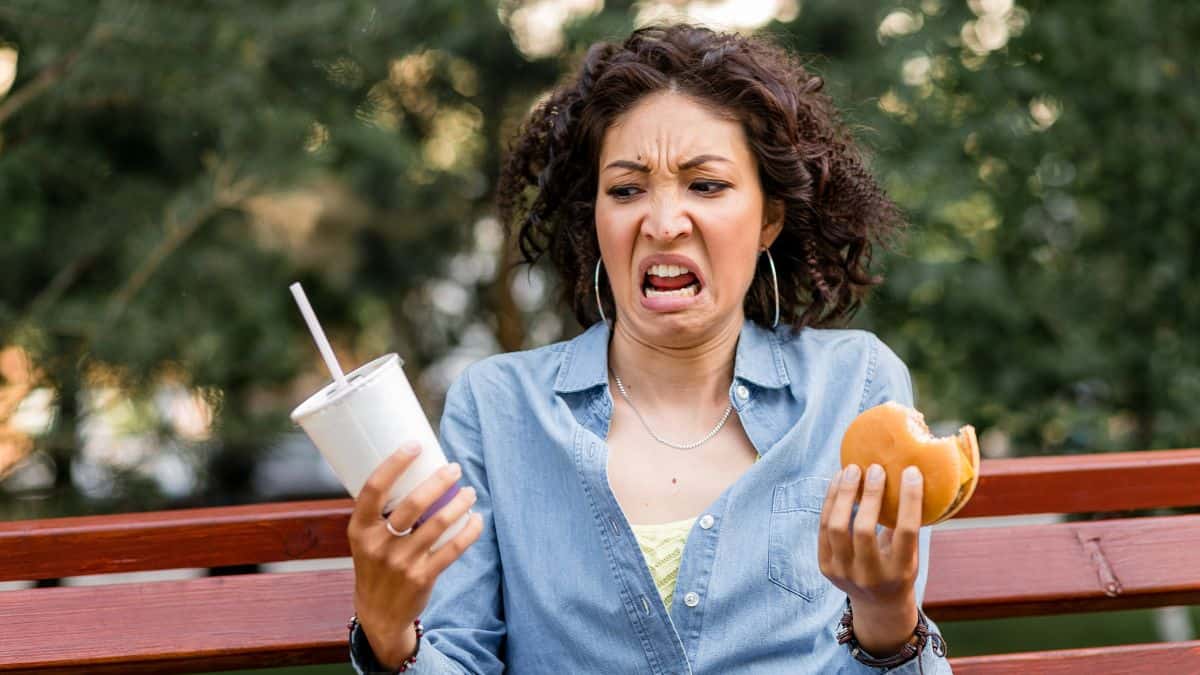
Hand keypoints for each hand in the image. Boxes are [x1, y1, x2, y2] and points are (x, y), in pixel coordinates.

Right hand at [347, 442, 484, 668]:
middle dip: (438, 481)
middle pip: (412, 504)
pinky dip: (469, 531)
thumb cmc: (376, 564)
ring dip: (459, 503)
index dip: (394, 464)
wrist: (378, 613)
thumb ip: (383, 513)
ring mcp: (400, 563)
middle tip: (454, 468)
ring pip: (438, 524)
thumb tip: (420, 473)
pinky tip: (477, 519)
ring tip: (470, 492)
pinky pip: (452, 549)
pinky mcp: (422, 577)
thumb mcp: (365, 539)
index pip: (374, 488)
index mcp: (359, 529)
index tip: (414, 445)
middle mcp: (378, 545)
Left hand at [818, 463, 922, 654]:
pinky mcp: (825, 566)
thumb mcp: (911, 556)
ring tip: (851, 469)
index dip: (909, 499)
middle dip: (870, 495)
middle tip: (875, 468)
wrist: (877, 605)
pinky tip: (837, 482)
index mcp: (899, 572)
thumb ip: (908, 526)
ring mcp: (843, 572)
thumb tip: (911, 477)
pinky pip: (823, 528)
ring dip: (844, 494)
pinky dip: (830, 502)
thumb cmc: (899, 570)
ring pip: (836, 527)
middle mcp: (870, 575)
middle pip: (863, 529)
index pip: (906, 531)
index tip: (911, 472)